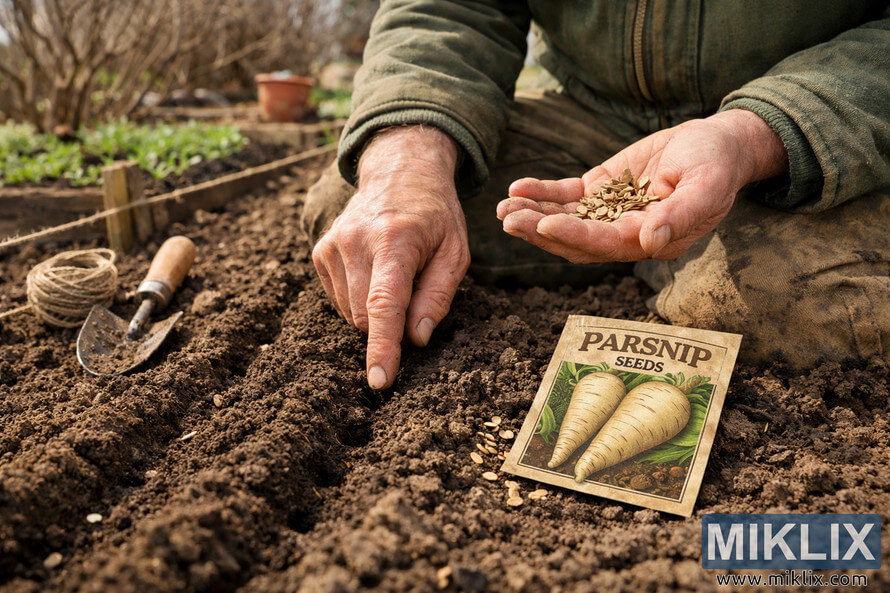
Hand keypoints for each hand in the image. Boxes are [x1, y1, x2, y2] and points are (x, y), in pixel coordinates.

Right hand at [311, 126, 469, 389]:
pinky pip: (338, 300)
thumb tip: (417, 339)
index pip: (384, 305)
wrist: (399, 171)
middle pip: (365, 316)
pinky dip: (358, 299)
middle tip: (412, 292)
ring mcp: (332, 245)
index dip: (383, 347)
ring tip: (394, 274)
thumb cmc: (435, 216)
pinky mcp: (320, 251)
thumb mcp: (455, 252)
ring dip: (373, 310)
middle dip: (389, 324)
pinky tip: (374, 272)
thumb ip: (437, 296)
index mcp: (394, 240)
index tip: (379, 380)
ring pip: (349, 312)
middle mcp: (355, 241)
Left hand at [497, 109, 788, 261]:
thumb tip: (649, 241)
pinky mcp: (600, 190)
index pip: (605, 244)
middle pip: (575, 239)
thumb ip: (681, 215)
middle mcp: (624, 233)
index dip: (574, 236)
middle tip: (508, 220)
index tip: (544, 226)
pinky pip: (566, 195)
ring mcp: (609, 212)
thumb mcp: (707, 187)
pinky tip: (518, 188)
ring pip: (565, 219)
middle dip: (539, 231)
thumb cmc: (717, 166)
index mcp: (650, 240)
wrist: (717, 145)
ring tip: (503, 207)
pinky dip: (542, 192)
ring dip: (533, 215)